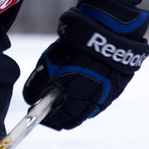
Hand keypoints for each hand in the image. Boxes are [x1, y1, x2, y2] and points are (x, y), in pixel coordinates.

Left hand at [23, 0, 148, 129]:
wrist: (109, 28)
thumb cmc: (74, 43)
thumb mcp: (50, 60)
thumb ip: (39, 83)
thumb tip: (31, 99)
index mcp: (74, 90)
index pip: (59, 117)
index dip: (49, 119)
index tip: (42, 117)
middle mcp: (92, 96)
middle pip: (75, 118)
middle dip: (62, 117)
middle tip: (53, 115)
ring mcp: (107, 93)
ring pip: (88, 111)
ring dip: (76, 111)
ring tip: (65, 106)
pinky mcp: (118, 88)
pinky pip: (101, 102)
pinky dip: (90, 103)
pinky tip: (82, 97)